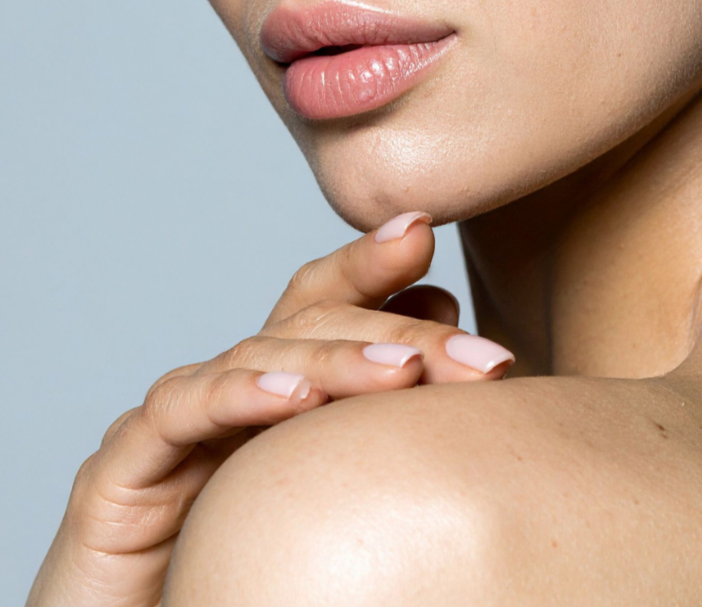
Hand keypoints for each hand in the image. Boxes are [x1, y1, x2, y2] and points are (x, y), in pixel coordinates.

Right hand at [26, 211, 514, 606]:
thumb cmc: (250, 568)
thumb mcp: (335, 486)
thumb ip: (384, 418)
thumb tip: (458, 359)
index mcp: (278, 391)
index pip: (326, 307)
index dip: (373, 265)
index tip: (424, 230)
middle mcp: (229, 393)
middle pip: (309, 327)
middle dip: (397, 331)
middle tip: (482, 359)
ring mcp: (174, 425)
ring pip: (256, 358)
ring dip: (336, 359)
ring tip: (408, 373)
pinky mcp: (122, 472)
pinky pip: (178, 415)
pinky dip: (239, 396)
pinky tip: (296, 398)